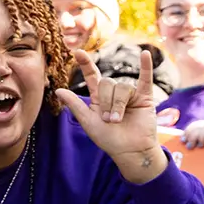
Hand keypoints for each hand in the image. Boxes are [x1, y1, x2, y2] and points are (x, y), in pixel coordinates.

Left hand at [58, 48, 167, 184]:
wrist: (130, 151)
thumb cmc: (108, 139)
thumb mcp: (88, 122)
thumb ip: (75, 105)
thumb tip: (58, 90)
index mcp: (98, 97)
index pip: (92, 76)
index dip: (85, 64)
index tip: (77, 52)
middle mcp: (114, 93)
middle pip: (107, 83)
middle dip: (106, 102)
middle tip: (108, 119)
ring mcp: (130, 94)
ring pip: (122, 87)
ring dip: (118, 105)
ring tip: (117, 120)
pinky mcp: (144, 97)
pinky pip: (145, 79)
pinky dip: (146, 67)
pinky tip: (145, 54)